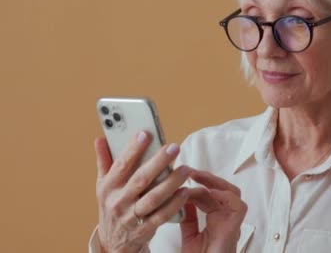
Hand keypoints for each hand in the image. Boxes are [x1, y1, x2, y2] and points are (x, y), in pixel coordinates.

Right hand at [94, 132, 190, 252]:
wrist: (113, 241)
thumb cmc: (112, 205)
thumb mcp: (103, 185)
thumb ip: (104, 161)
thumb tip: (100, 139)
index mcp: (108, 187)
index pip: (121, 165)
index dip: (132, 149)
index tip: (145, 134)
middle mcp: (118, 201)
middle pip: (141, 179)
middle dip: (158, 162)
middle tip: (174, 147)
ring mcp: (131, 217)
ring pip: (154, 198)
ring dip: (171, 182)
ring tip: (185, 169)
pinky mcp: (144, 229)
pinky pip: (162, 216)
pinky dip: (174, 204)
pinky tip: (185, 191)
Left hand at [180, 171, 247, 252]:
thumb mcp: (189, 237)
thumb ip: (189, 219)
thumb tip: (183, 199)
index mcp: (216, 222)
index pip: (211, 195)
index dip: (198, 184)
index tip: (181, 177)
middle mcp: (226, 220)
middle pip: (224, 190)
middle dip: (208, 178)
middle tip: (189, 171)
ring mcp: (231, 224)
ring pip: (233, 193)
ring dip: (215, 183)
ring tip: (196, 177)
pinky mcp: (233, 229)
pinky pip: (238, 206)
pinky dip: (225, 196)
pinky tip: (208, 193)